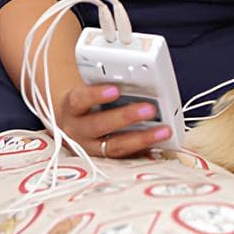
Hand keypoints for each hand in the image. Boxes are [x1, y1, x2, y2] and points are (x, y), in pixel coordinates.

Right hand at [59, 83, 173, 157]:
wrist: (70, 126)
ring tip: (163, 131)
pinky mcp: (104, 160)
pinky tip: (159, 146)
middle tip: (149, 109)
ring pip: (114, 146)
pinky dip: (143, 151)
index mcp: (71, 108)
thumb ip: (104, 83)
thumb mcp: (86, 90)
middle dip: (126, 117)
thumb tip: (131, 73)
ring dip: (141, 138)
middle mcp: (77, 131)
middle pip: (99, 125)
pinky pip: (125, 158)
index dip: (96, 95)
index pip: (79, 100)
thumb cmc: (84, 104)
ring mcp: (89, 148)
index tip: (115, 89)